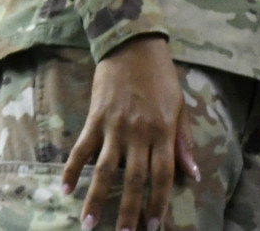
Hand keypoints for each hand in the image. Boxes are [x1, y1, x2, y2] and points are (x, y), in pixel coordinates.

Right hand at [64, 35, 199, 230]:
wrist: (134, 45)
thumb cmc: (161, 78)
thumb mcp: (180, 108)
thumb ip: (184, 143)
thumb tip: (194, 175)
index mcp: (163, 132)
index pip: (162, 175)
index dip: (158, 203)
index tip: (153, 227)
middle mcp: (140, 133)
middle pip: (134, 179)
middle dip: (128, 211)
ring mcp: (115, 126)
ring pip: (105, 170)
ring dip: (96, 199)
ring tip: (89, 224)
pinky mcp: (95, 118)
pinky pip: (81, 149)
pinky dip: (72, 169)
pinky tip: (65, 190)